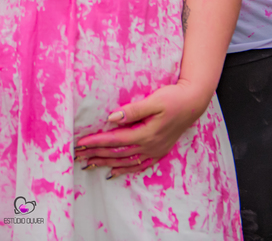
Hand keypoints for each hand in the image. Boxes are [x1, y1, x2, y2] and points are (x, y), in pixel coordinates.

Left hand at [73, 79, 212, 175]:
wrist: (194, 103)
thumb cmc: (174, 98)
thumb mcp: (154, 100)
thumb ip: (133, 111)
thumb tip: (111, 118)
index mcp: (146, 134)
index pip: (115, 140)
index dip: (96, 142)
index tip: (80, 142)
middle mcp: (150, 146)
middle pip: (117, 153)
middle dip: (96, 154)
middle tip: (77, 155)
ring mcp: (155, 151)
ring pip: (126, 162)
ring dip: (107, 163)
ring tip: (89, 164)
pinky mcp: (159, 151)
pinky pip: (139, 166)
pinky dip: (125, 170)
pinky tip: (114, 173)